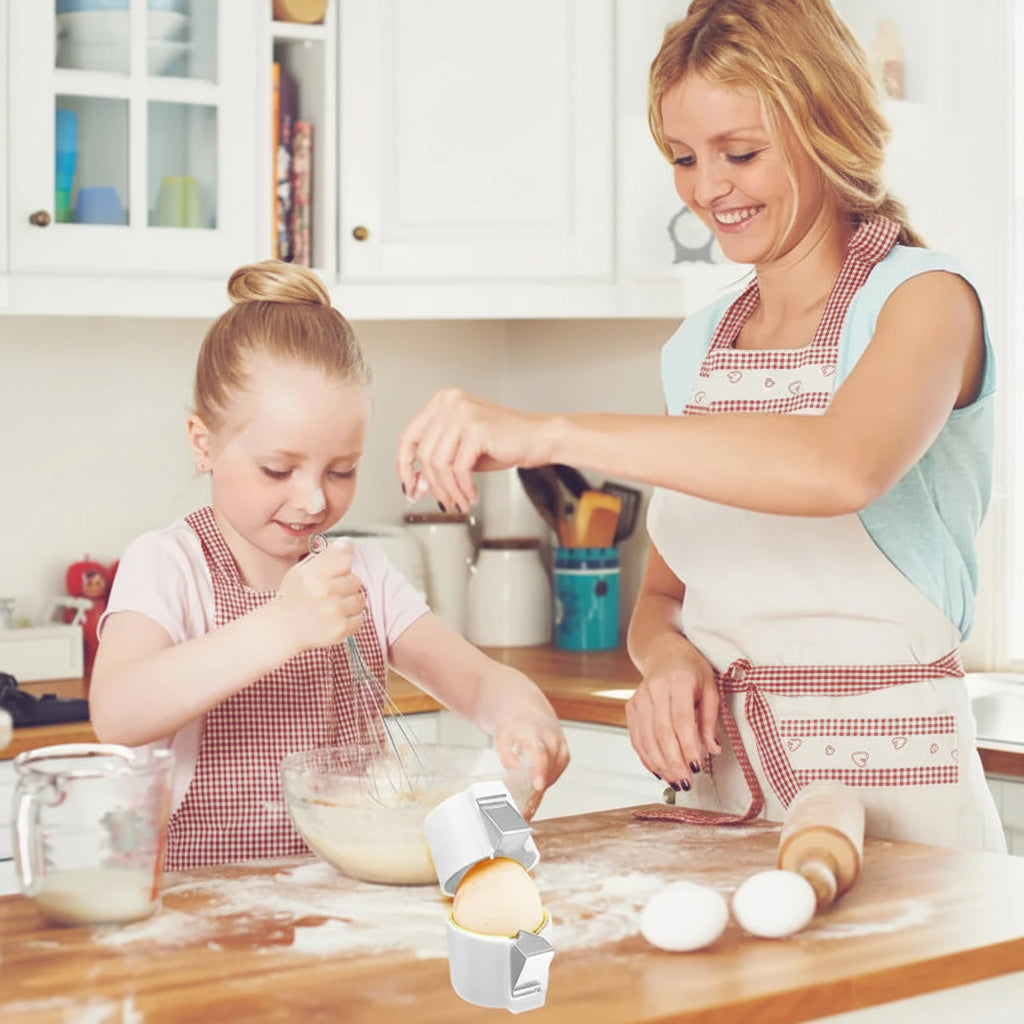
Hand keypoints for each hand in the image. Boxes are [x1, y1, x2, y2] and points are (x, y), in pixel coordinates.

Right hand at [275, 541, 364, 652]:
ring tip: (334, 606)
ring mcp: (334, 611)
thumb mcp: (302, 570)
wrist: (283, 629)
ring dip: (350, 602)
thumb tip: (347, 543)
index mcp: (314, 574)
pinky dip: (351, 619)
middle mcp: (324, 591)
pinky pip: (360, 618)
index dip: (342, 567)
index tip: (334, 574)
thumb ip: (326, 555)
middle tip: (331, 594)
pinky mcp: (341, 628)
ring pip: (360, 599)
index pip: (346, 560)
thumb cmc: (293, 598)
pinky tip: (336, 618)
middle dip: (346, 586)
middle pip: (356, 580)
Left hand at [396, 388, 546, 512]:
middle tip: (443, 503)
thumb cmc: (504, 443)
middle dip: (432, 485)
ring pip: (438, 462)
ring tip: (460, 502)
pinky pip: (459, 468)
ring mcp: (463, 412)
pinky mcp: (476, 428)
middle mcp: (449, 402)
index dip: (404, 465)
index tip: (409, 487)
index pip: (408, 436)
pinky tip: (471, 496)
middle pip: (423, 453)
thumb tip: (415, 484)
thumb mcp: (462, 455)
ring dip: (448, 490)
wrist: (539, 438)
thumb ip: (437, 465)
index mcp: (442, 402)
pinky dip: (464, 488)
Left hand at [494, 712, 569, 820]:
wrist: (530, 714)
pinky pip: (558, 772)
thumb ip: (507, 755)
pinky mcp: (565, 755)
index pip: (541, 754)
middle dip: (539, 784)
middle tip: (526, 799)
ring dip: (542, 784)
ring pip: (555, 773)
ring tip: (529, 790)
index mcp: (535, 734)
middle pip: (550, 767)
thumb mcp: (502, 738)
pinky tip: (538, 783)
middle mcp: (552, 740)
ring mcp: (561, 747)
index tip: (538, 785)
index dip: (540, 772)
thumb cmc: (516, 727)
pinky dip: (548, 780)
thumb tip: (515, 770)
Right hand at [625, 643, 721, 791]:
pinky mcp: (630, 707)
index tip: (696, 766)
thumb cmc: (691, 670)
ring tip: (674, 781)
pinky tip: (658, 770)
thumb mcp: (710, 688)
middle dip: (673, 761)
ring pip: (646, 738)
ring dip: (660, 764)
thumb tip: (712, 749)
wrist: (663, 653)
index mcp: (678, 681)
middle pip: (661, 732)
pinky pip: (636, 738)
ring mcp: (639, 698)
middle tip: (686, 782)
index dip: (688, 745)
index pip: (681, 719)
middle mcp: (654, 689)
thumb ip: (710, 719)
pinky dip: (646, 757)